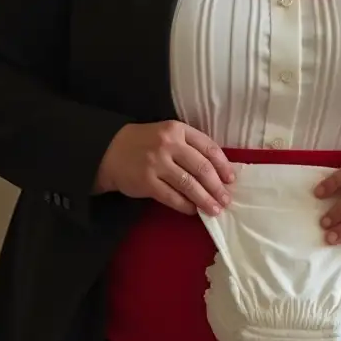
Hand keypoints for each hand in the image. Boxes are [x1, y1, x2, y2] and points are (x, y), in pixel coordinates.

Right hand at [93, 120, 235, 215]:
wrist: (109, 151)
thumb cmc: (145, 144)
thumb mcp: (168, 135)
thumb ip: (190, 147)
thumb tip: (219, 172)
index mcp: (178, 130)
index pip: (208, 147)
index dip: (223, 165)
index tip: (231, 179)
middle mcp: (168, 144)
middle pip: (201, 168)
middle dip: (217, 186)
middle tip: (226, 200)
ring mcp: (156, 163)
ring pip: (189, 184)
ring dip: (205, 199)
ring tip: (214, 210)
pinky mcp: (146, 182)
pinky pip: (171, 197)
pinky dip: (185, 205)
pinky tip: (193, 210)